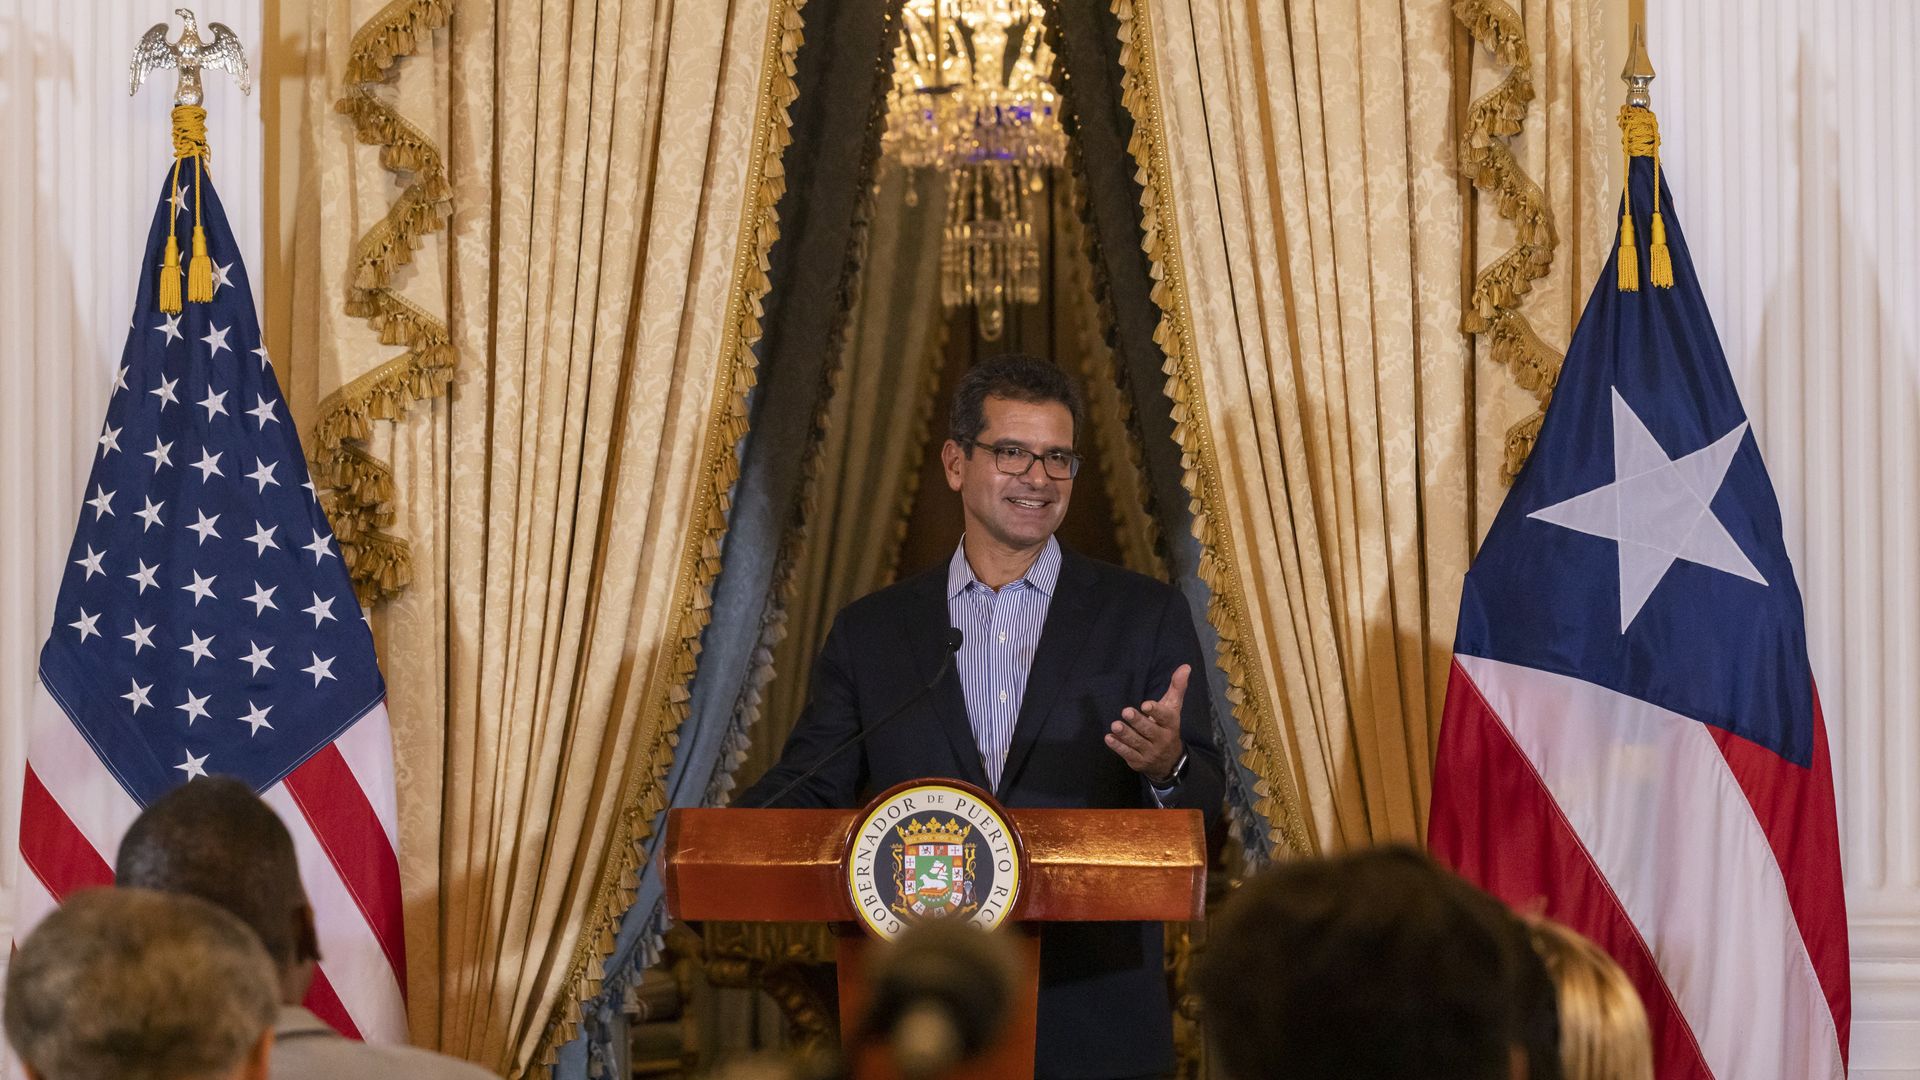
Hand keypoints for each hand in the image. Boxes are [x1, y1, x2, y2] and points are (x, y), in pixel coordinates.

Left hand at [1105, 664, 1188, 782]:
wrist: (1169, 762)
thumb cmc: (1167, 727)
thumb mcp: (1173, 708)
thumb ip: (1177, 688)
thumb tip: (1185, 666)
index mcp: (1171, 725)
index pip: (1165, 718)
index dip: (1156, 711)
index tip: (1146, 704)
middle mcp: (1162, 739)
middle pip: (1149, 730)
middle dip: (1137, 722)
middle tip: (1125, 712)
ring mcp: (1150, 752)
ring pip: (1137, 742)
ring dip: (1125, 734)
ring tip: (1115, 725)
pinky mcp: (1138, 761)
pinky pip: (1128, 754)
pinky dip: (1118, 746)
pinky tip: (1109, 738)